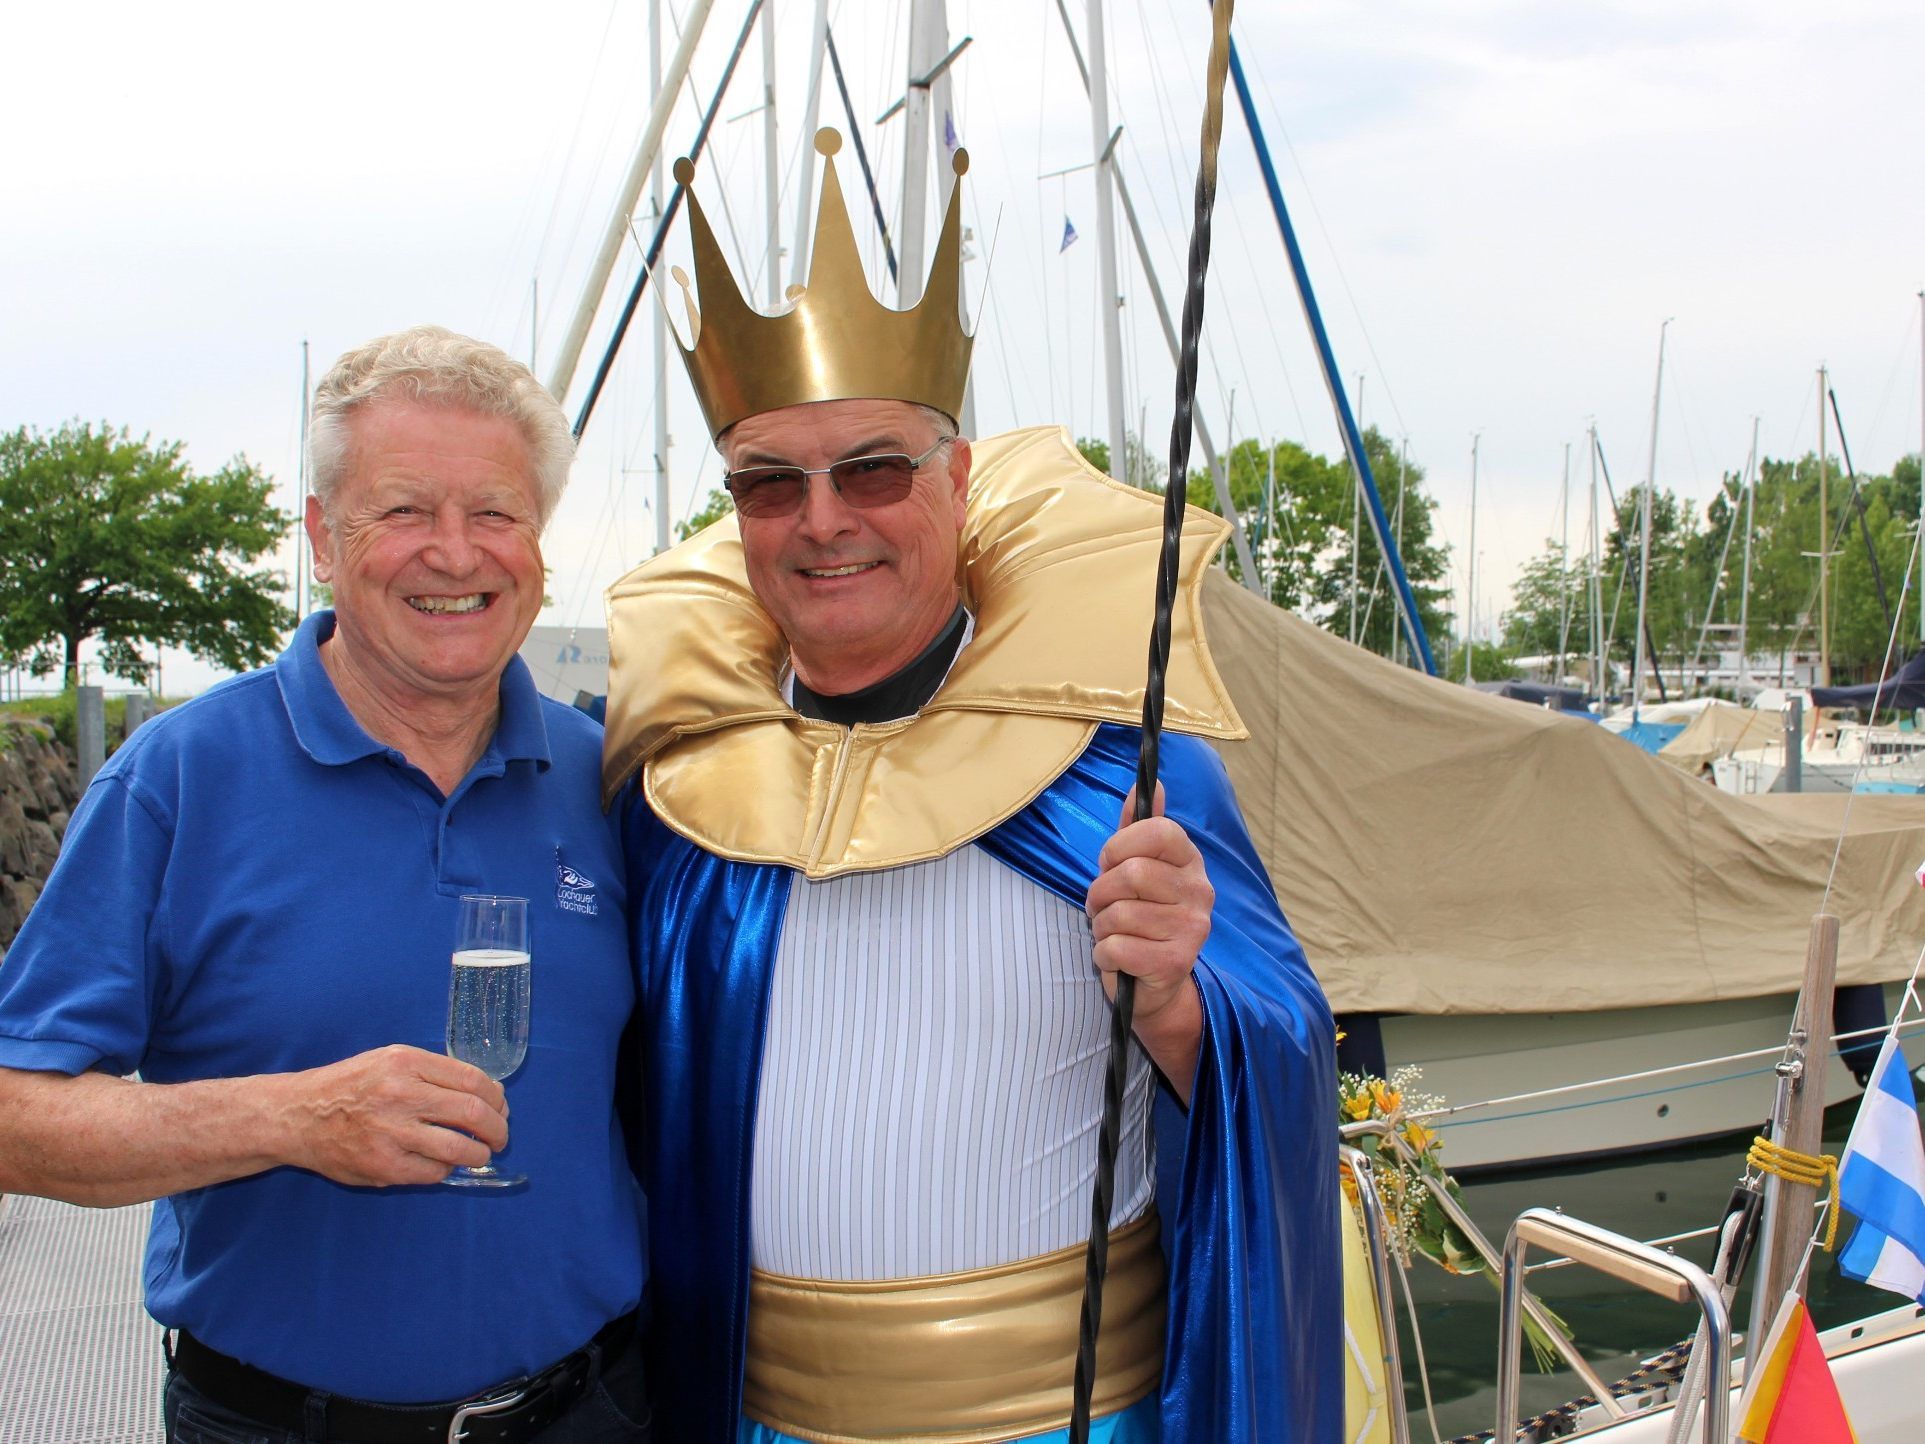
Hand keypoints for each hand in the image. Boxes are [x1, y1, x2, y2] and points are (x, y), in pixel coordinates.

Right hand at [278, 1044, 508, 1186]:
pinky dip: (446, 1170)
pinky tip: (443, 1163)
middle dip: (497, 1128)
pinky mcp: (382, 1165)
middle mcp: (400, 1094)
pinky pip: (433, 1172)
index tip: (500, 1107)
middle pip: (472, 1113)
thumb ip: (433, 1074)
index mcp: (405, 1062)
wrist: (299, 1115)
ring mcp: (391, 1132)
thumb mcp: (390, 1061)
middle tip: (500, 1136)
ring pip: (459, 1148)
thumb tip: (486, 1095)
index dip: (496, 1097)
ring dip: (479, 1154)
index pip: (472, 1080)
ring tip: (480, 1154)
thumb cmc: (350, 1086)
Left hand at [1085, 783, 1210, 1097]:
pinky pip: (1115, 946)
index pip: (1158, 831)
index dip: (1121, 844)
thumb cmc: (1138, 918)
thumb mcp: (1135, 868)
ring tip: (1114, 933)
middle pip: (1130, 873)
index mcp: (1190, 862)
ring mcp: (1192, 928)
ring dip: (1101, 926)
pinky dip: (1104, 955)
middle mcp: (1200, 892)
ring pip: (1118, 912)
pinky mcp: (1175, 962)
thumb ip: (1138, 826)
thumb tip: (1150, 782)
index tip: (1110, 862)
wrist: (1153, 986)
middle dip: (1100, 892)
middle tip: (1104, 907)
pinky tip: (1120, 958)